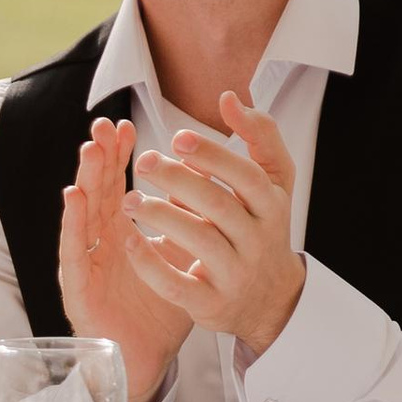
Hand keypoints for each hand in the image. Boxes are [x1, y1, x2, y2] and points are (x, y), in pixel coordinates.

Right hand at [57, 115, 190, 401]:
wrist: (146, 357)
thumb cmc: (162, 306)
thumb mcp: (182, 256)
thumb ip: (189, 220)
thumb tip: (205, 180)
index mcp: (123, 230)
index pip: (119, 185)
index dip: (120, 156)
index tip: (126, 126)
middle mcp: (101, 241)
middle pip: (98, 191)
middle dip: (102, 157)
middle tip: (104, 125)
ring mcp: (87, 262)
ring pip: (83, 213)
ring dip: (85, 178)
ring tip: (91, 149)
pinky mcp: (77, 287)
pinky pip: (74, 251)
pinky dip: (73, 223)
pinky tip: (73, 197)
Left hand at [129, 93, 305, 352]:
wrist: (269, 300)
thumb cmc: (262, 227)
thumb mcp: (273, 183)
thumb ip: (260, 136)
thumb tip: (230, 97)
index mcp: (272, 206)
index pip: (246, 176)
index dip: (213, 155)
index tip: (177, 136)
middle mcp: (258, 241)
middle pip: (220, 206)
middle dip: (179, 180)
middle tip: (143, 161)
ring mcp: (236, 275)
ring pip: (200, 243)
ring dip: (162, 217)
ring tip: (130, 199)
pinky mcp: (211, 305)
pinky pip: (178, 286)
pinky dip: (151, 265)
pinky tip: (128, 242)